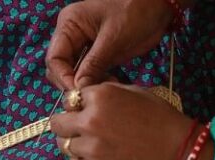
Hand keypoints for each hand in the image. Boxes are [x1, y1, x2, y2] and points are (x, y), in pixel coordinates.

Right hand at [46, 0, 173, 89]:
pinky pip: (89, 73)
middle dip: (73, 83)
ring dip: (86, 84)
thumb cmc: (136, 11)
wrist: (160, 5)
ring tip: (104, 87)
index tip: (78, 93)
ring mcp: (84, 45)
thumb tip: (78, 90)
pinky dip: (96, 82)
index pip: (54, 58)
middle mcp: (72, 34)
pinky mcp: (97, 54)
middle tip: (90, 95)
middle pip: (61, 68)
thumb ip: (93, 65)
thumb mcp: (113, 39)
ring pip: (74, 73)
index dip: (63, 78)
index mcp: (69, 24)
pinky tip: (109, 83)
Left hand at [50, 83, 198, 159]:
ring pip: (63, 145)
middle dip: (65, 123)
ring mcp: (90, 148)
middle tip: (78, 128)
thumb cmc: (159, 118)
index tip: (84, 110)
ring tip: (91, 143)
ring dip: (73, 142)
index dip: (77, 105)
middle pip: (57, 123)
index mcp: (100, 97)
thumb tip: (86, 96)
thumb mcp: (133, 91)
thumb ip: (105, 92)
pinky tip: (95, 156)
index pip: (69, 99)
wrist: (176, 150)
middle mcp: (90, 121)